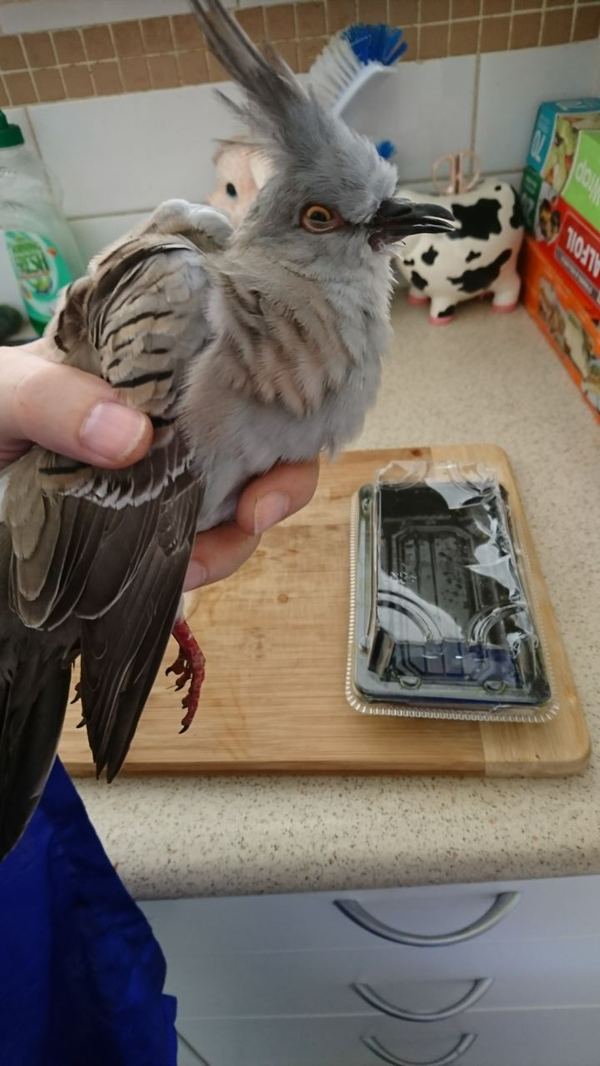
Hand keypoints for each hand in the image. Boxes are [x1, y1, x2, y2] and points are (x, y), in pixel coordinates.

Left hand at [0, 340, 318, 589]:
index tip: (273, 459)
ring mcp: (160, 481)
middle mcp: (171, 424)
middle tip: (255, 518)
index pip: (239, 378)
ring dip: (231, 544)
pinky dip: (194, 570)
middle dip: (277, 489)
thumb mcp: (5, 388)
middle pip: (258, 450)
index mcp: (151, 370)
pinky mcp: (141, 532)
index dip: (278, 415)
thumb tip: (134, 437)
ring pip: (232, 510)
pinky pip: (191, 551)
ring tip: (192, 568)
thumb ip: (53, 397)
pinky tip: (172, 584)